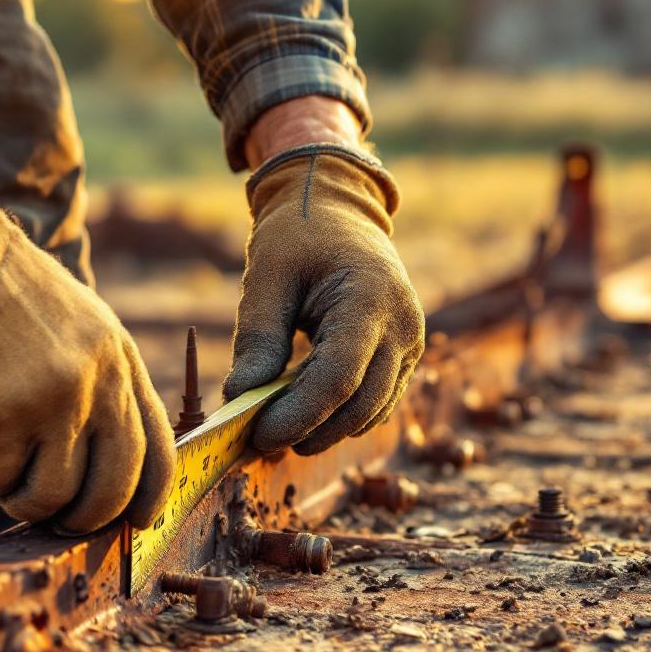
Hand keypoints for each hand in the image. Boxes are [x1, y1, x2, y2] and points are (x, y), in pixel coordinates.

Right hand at [0, 104, 173, 533]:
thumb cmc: (1, 289)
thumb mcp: (79, 322)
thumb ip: (103, 384)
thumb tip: (114, 465)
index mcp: (116, 361)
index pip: (153, 454)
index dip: (144, 500)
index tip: (132, 522)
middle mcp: (84, 389)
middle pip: (100, 495)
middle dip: (75, 517)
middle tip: (49, 511)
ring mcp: (31, 407)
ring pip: (35, 499)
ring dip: (9, 491)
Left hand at [224, 145, 424, 453]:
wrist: (335, 210)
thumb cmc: (295, 237)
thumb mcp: (266, 278)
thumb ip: (258, 339)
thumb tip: (239, 398)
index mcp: (369, 299)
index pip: (338, 378)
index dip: (299, 415)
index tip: (258, 435)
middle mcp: (402, 324)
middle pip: (360, 404)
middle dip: (309, 430)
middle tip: (259, 441)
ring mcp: (411, 342)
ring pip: (372, 411)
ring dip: (325, 429)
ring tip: (276, 428)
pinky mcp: (405, 354)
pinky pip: (376, 401)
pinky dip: (340, 416)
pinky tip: (303, 414)